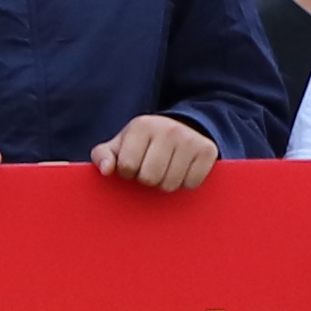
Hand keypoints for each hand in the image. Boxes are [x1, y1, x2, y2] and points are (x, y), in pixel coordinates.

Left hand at [90, 113, 217, 194]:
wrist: (182, 127)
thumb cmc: (143, 142)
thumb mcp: (120, 145)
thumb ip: (103, 155)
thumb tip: (106, 170)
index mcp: (142, 125)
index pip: (128, 167)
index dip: (128, 172)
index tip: (133, 164)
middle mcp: (168, 129)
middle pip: (150, 178)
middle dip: (146, 179)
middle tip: (150, 168)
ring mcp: (190, 139)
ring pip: (171, 185)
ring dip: (165, 183)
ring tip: (165, 169)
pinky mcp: (208, 151)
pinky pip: (191, 184)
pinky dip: (185, 183)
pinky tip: (181, 170)